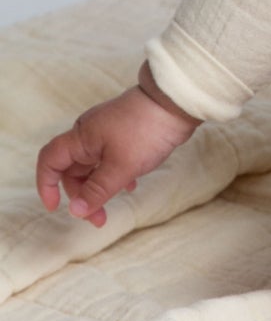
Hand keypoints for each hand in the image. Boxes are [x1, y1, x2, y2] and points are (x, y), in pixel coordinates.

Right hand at [35, 72, 200, 228]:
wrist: (176, 101)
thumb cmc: (146, 131)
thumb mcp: (121, 167)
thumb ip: (97, 190)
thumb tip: (75, 211)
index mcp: (81, 138)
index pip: (49, 160)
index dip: (46, 185)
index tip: (55, 208)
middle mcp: (89, 133)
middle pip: (72, 169)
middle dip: (80, 196)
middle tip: (97, 219)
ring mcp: (107, 132)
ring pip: (93, 165)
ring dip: (98, 189)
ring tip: (110, 211)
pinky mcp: (125, 133)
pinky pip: (110, 159)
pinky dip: (114, 176)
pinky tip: (130, 186)